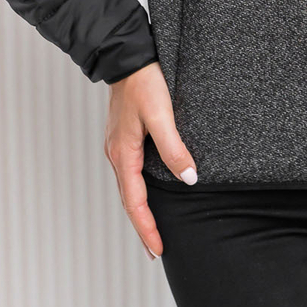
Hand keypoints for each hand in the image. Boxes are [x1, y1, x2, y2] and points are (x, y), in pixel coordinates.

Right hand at [103, 60, 197, 260]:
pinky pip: (130, 171)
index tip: (158, 250)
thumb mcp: (162, 115)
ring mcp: (118, 145)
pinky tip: (148, 189)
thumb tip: (188, 179)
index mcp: (123, 153)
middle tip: (156, 250)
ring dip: (140, 209)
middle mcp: (117, 153)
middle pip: (129, 199)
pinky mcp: (123, 135)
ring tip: (153, 227)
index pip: (135, 202)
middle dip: (142, 226)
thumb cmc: (143, 82)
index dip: (147, 228)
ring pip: (129, 186)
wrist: (127, 56)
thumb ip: (174, 148)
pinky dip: (138, 189)